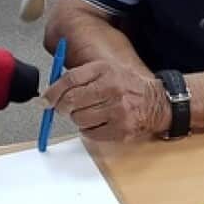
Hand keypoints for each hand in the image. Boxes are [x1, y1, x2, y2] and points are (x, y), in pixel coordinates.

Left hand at [43, 61, 169, 140]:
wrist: (158, 103)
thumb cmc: (129, 86)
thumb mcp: (107, 71)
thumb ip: (81, 78)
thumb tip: (51, 93)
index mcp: (106, 70)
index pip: (70, 79)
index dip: (53, 91)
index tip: (46, 99)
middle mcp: (112, 88)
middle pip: (71, 100)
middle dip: (61, 107)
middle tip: (63, 108)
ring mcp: (117, 110)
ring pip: (79, 118)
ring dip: (78, 118)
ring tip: (91, 113)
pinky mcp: (120, 128)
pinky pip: (90, 133)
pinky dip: (89, 130)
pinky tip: (100, 122)